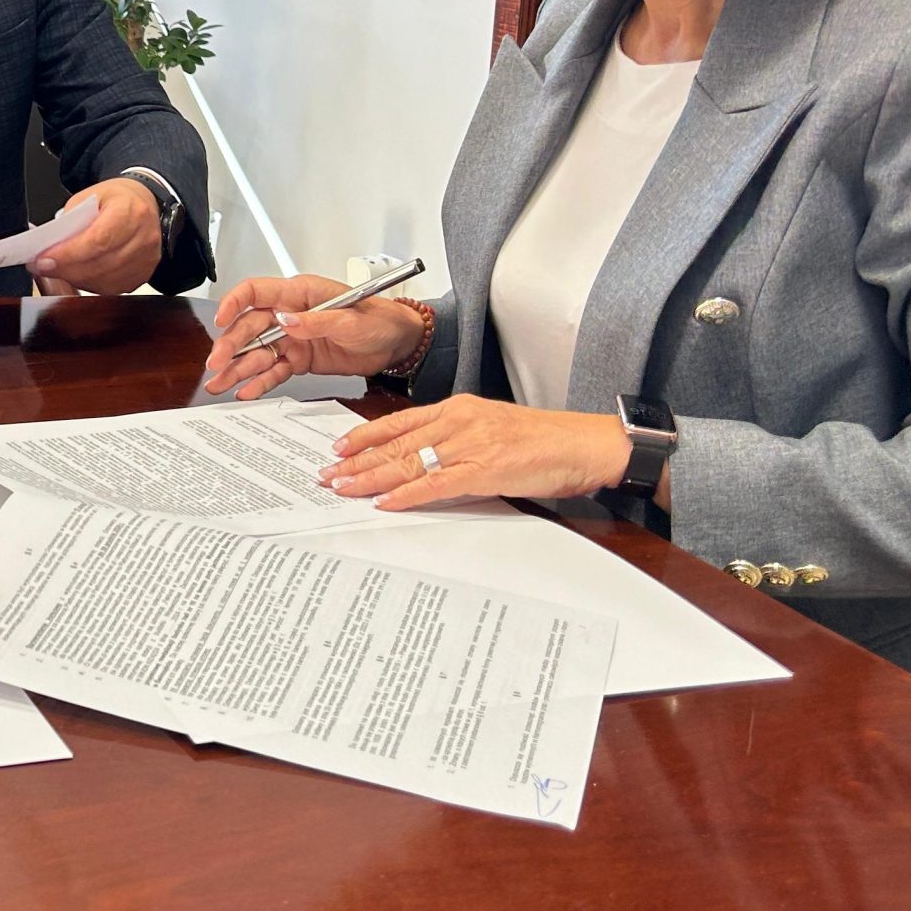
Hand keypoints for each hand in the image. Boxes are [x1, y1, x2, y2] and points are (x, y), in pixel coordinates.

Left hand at [33, 178, 163, 295]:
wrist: (143, 203)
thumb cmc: (117, 199)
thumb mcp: (90, 196)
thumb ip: (72, 220)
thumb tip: (52, 247)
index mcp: (130, 211)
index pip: (98, 240)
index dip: (69, 254)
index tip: (44, 260)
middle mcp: (143, 237)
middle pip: (101, 264)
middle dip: (66, 269)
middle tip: (43, 267)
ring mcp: (147, 259)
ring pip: (105, 281)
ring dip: (76, 278)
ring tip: (58, 270)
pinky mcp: (143, 274)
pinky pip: (112, 288)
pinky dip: (90, 284)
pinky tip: (78, 274)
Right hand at [204, 275, 427, 397]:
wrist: (398, 343)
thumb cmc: (380, 319)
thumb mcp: (351, 319)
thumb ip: (317, 321)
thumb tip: (286, 320)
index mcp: (300, 293)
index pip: (256, 292)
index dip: (234, 303)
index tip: (221, 319)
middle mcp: (291, 314)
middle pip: (250, 327)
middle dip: (231, 346)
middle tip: (217, 364)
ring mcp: (293, 339)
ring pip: (257, 353)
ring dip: (238, 369)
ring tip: (221, 384)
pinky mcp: (300, 360)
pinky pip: (275, 371)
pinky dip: (260, 382)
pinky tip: (247, 391)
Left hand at [319, 395, 632, 512]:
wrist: (584, 444)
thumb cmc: (544, 441)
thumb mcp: (491, 429)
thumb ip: (457, 440)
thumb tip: (425, 460)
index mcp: (459, 408)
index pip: (399, 421)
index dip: (365, 435)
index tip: (338, 447)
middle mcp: (459, 421)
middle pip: (395, 443)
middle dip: (357, 460)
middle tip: (326, 473)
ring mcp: (471, 444)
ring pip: (408, 461)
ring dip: (371, 477)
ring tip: (342, 487)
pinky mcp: (485, 468)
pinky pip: (436, 484)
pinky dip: (407, 494)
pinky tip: (384, 503)